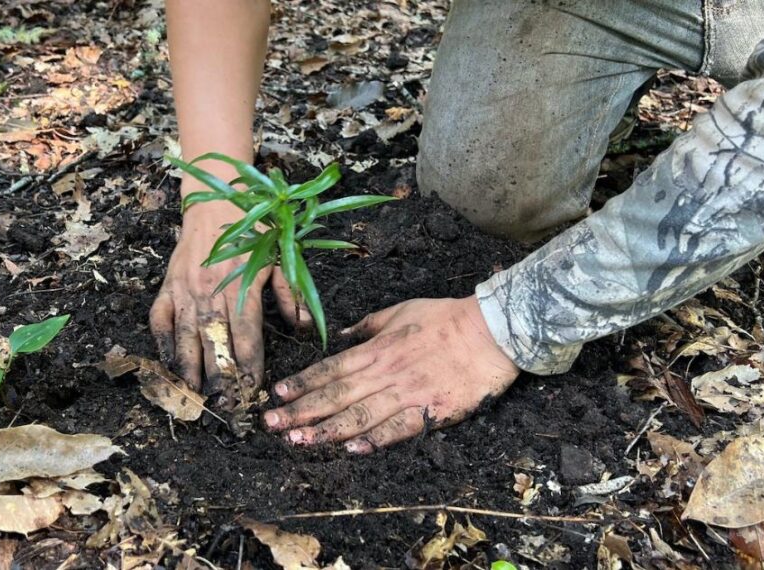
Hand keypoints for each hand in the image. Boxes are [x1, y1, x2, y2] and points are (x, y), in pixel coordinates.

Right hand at [149, 197, 308, 409]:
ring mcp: (184, 290)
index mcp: (241, 287)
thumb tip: (303, 326)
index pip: (245, 337)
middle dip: (219, 378)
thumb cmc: (253, 227)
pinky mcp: (167, 286)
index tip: (251, 390)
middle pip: (214, 344)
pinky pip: (160, 321)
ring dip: (188, 369)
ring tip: (192, 395)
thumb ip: (292, 292)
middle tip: (223, 407)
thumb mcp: (281, 255)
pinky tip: (168, 366)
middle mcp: (210, 292)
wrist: (216, 198)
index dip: (248, 366)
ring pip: (185, 337)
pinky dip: (162, 344)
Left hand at [262, 297, 519, 452]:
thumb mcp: (400, 310)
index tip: (276, 395)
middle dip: (300, 410)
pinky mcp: (432, 410)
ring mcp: (407, 393)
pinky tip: (351, 449)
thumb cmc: (446, 317)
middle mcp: (385, 372)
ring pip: (359, 415)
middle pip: (335, 395)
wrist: (492, 330)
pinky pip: (398, 428)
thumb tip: (342, 335)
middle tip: (271, 424)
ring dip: (326, 430)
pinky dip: (374, 439)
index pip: (330, 368)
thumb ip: (368, 326)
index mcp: (376, 349)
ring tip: (298, 441)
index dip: (302, 383)